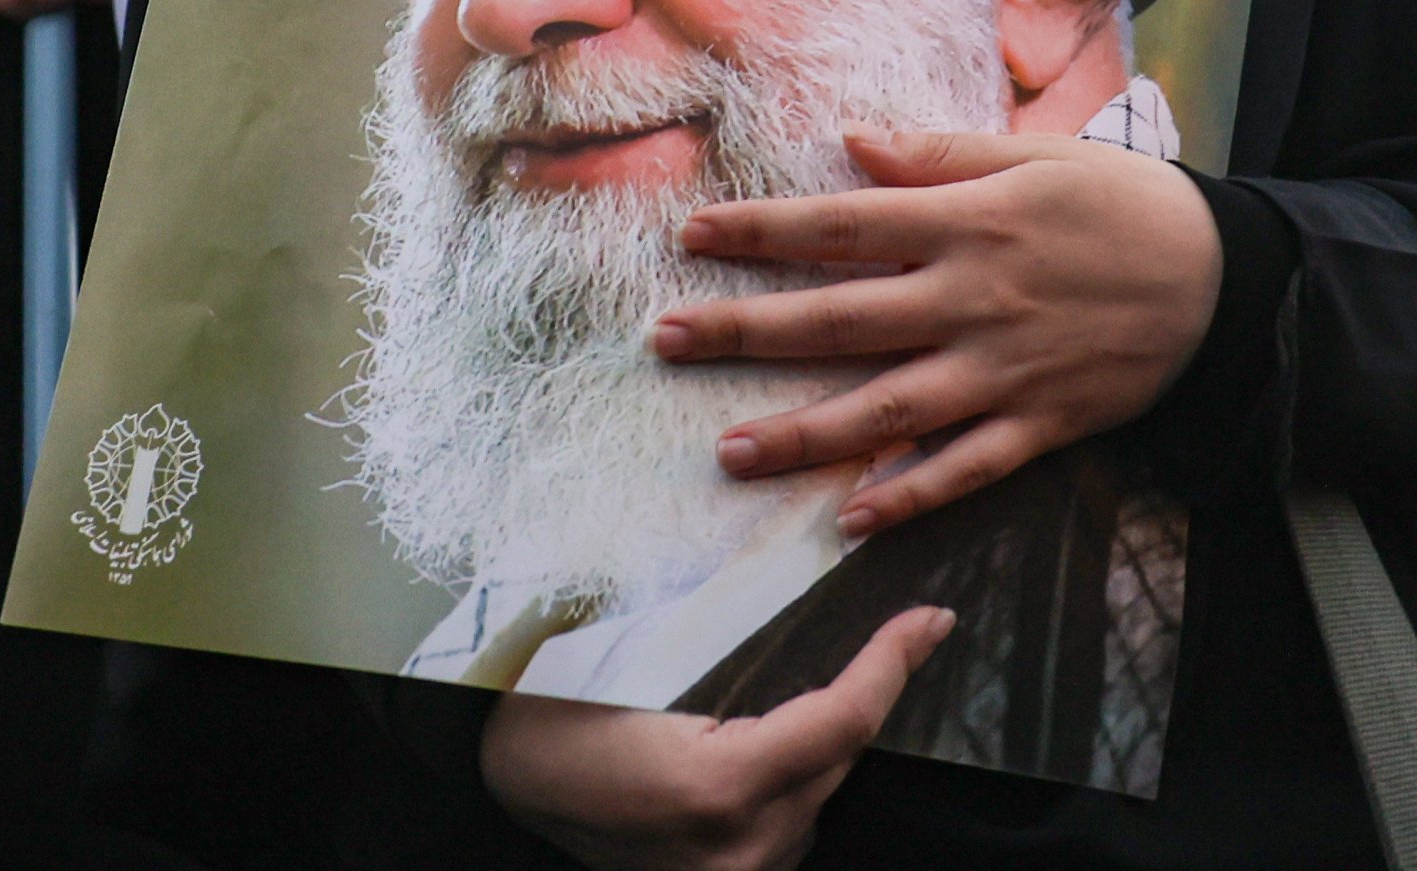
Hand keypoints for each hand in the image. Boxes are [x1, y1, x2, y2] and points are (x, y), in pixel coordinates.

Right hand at [483, 606, 951, 870]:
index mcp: (718, 788)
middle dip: (861, 693)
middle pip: (839, 759)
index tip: (930, 620)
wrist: (485, 774)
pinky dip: (792, 780)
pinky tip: (765, 741)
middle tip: (881, 631)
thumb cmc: (542, 707)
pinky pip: (789, 824)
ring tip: (805, 683)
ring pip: (820, 795)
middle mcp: (738, 849)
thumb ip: (719, 633)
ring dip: (822, 741)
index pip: (843, 721)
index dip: (893, 664)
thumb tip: (804, 573)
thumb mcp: (625, 656)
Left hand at [657, 132, 1221, 540]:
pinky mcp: (1042, 422)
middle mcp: (973, 298)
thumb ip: (938, 155)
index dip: (763, 231)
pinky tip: (852, 515)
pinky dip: (910, 494)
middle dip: (748, 330)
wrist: (1225, 280)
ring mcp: (1005, 368)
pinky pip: (966, 467)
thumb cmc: (1124, 205)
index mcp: (968, 222)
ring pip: (888, 406)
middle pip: (842, 318)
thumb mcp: (1036, 156)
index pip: (842, 225)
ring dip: (805, 431)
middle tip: (667, 340)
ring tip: (731, 449)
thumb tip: (849, 143)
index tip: (691, 237)